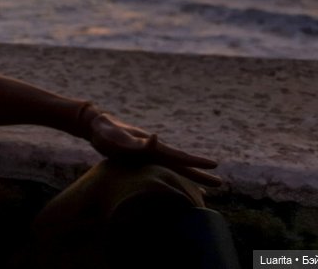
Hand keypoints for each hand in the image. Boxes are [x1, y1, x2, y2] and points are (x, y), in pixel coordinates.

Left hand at [87, 112, 221, 186]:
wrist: (96, 127)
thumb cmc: (107, 133)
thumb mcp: (120, 139)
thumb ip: (137, 142)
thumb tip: (154, 137)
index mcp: (153, 148)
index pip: (179, 156)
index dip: (196, 162)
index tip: (215, 165)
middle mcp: (154, 151)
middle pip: (181, 165)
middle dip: (200, 174)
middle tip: (221, 184)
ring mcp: (148, 156)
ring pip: (173, 169)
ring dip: (189, 179)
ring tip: (204, 192)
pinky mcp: (141, 160)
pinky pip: (161, 172)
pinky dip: (171, 179)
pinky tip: (176, 187)